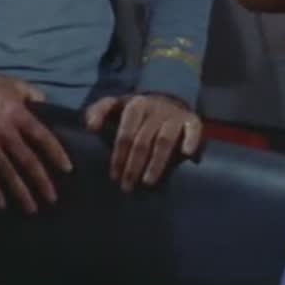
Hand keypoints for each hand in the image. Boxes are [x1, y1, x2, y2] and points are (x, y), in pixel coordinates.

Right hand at [0, 59, 72, 213]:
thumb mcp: (14, 84)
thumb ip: (34, 95)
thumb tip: (50, 107)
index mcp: (17, 113)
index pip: (41, 136)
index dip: (55, 153)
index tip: (67, 169)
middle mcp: (4, 130)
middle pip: (26, 159)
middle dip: (41, 180)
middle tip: (52, 198)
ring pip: (7, 171)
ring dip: (20, 191)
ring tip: (31, 208)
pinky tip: (1, 203)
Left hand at [84, 93, 202, 191]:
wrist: (169, 97)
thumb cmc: (137, 112)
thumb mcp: (116, 106)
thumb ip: (99, 112)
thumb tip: (90, 127)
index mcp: (135, 105)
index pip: (125, 134)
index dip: (118, 156)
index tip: (114, 177)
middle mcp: (155, 108)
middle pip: (142, 141)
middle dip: (133, 166)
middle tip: (127, 187)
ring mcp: (174, 115)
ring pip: (164, 141)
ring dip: (156, 163)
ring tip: (148, 182)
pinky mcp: (192, 120)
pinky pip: (193, 130)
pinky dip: (191, 141)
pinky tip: (187, 156)